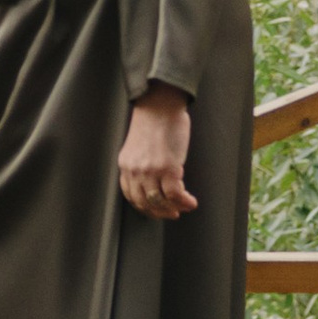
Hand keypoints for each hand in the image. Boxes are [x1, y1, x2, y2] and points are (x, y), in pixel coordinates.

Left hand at [119, 85, 195, 221]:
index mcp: (125, 165)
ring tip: (184, 207)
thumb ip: (142, 163)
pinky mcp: (168, 168)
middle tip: (172, 214)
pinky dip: (185, 202)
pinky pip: (176, 195)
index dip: (144, 207)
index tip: (156, 210)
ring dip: (174, 209)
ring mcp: (151, 171)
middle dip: (159, 212)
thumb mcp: (139, 146)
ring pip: (160, 202)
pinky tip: (192, 202)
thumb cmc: (154, 121)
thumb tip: (155, 180)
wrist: (160, 105)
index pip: (131, 196)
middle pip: (144, 203)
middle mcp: (135, 171)